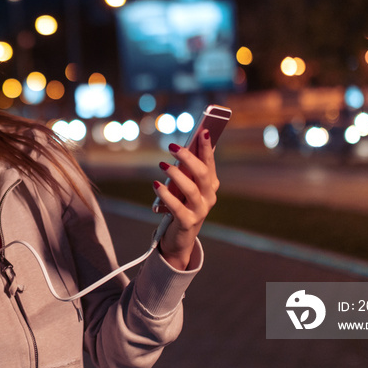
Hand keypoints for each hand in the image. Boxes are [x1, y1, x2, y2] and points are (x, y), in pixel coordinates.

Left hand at [153, 129, 218, 269]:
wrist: (180, 237)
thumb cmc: (181, 205)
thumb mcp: (185, 187)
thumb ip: (186, 171)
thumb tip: (182, 148)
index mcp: (211, 185)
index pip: (209, 163)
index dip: (207, 147)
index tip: (203, 130)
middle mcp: (209, 197)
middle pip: (202, 174)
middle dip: (188, 158)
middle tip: (173, 147)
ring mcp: (200, 211)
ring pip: (191, 189)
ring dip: (176, 175)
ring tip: (162, 165)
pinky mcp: (188, 222)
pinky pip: (177, 207)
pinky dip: (166, 195)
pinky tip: (156, 184)